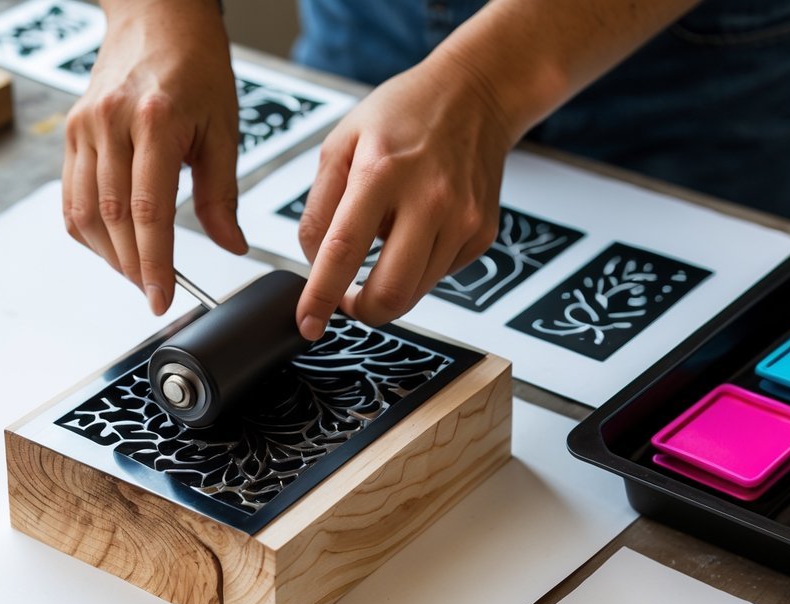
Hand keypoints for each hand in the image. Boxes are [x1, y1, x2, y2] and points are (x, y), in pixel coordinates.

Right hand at [62, 0, 247, 314]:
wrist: (158, 17)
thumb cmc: (195, 65)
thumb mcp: (223, 129)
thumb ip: (222, 195)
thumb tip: (229, 245)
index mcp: (155, 121)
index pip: (148, 211)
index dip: (154, 263)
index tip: (161, 296)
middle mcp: (111, 123)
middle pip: (112, 219)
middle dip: (133, 266)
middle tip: (153, 291)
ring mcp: (84, 126)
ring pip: (84, 212)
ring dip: (108, 254)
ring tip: (136, 272)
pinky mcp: (70, 131)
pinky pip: (71, 195)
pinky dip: (88, 230)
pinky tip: (111, 245)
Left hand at [295, 52, 516, 339]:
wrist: (476, 93)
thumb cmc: (404, 114)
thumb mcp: (341, 144)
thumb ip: (319, 208)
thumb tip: (314, 263)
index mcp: (381, 172)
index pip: (344, 253)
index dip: (321, 298)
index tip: (308, 324)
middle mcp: (429, 199)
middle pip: (391, 293)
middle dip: (362, 311)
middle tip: (347, 299)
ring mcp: (462, 220)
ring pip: (416, 292)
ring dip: (389, 287)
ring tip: (385, 242)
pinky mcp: (481, 232)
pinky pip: (439, 274)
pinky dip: (418, 267)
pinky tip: (418, 229)